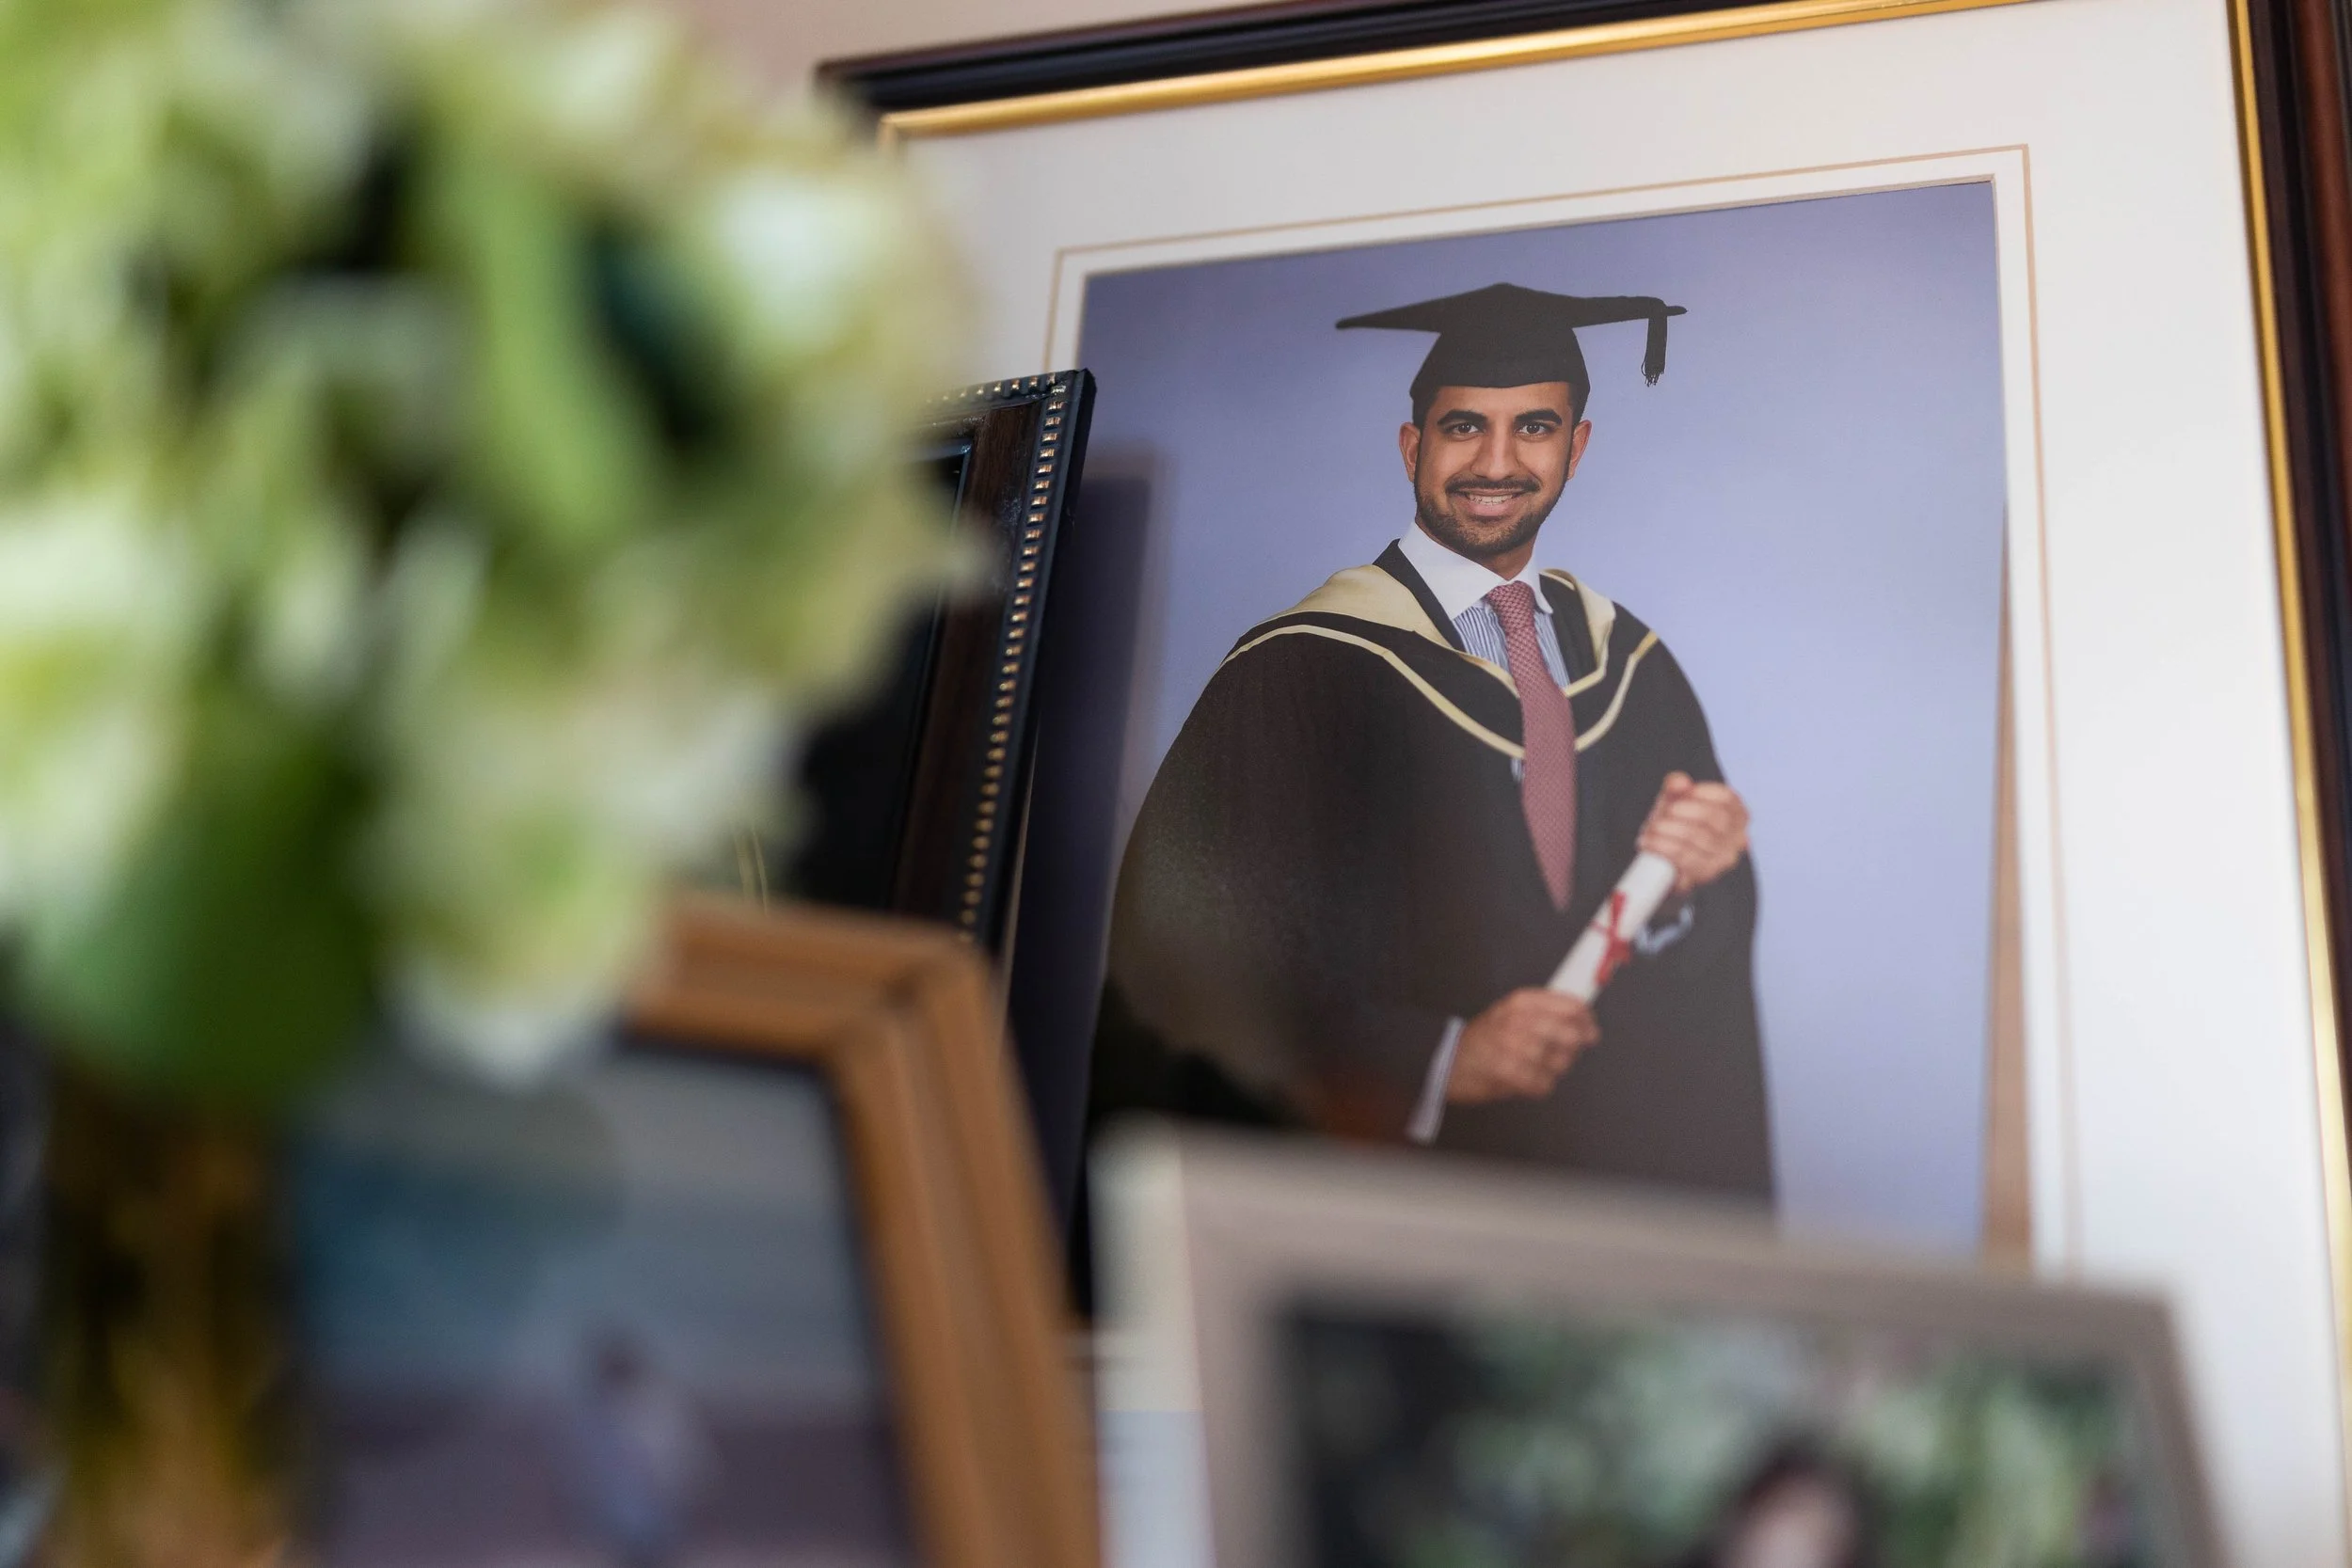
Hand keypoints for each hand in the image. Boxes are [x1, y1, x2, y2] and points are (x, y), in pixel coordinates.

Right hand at [1447, 989, 1598, 1104]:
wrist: (1447, 1058)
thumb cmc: (1483, 1037)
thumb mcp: (1509, 1012)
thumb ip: (1542, 1011)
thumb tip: (1581, 1020)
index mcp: (1521, 1002)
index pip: (1570, 1007)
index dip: (1586, 1020)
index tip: (1590, 1029)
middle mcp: (1519, 1021)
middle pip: (1570, 1035)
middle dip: (1574, 1047)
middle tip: (1567, 1051)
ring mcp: (1513, 1047)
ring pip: (1560, 1062)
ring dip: (1554, 1068)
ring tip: (1537, 1066)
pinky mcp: (1508, 1072)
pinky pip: (1544, 1083)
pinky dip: (1540, 1085)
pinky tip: (1528, 1080)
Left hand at [1639, 771, 1748, 894]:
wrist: (1664, 866)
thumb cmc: (1674, 827)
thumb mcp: (1673, 802)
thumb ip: (1676, 787)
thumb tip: (1679, 782)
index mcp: (1736, 816)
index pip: (1727, 798)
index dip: (1702, 793)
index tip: (1680, 795)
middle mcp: (1736, 839)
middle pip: (1714, 818)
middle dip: (1683, 811)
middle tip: (1663, 813)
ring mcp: (1722, 860)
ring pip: (1698, 839)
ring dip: (1668, 830)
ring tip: (1651, 828)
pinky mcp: (1704, 876)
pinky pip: (1685, 860)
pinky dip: (1663, 848)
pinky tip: (1649, 842)